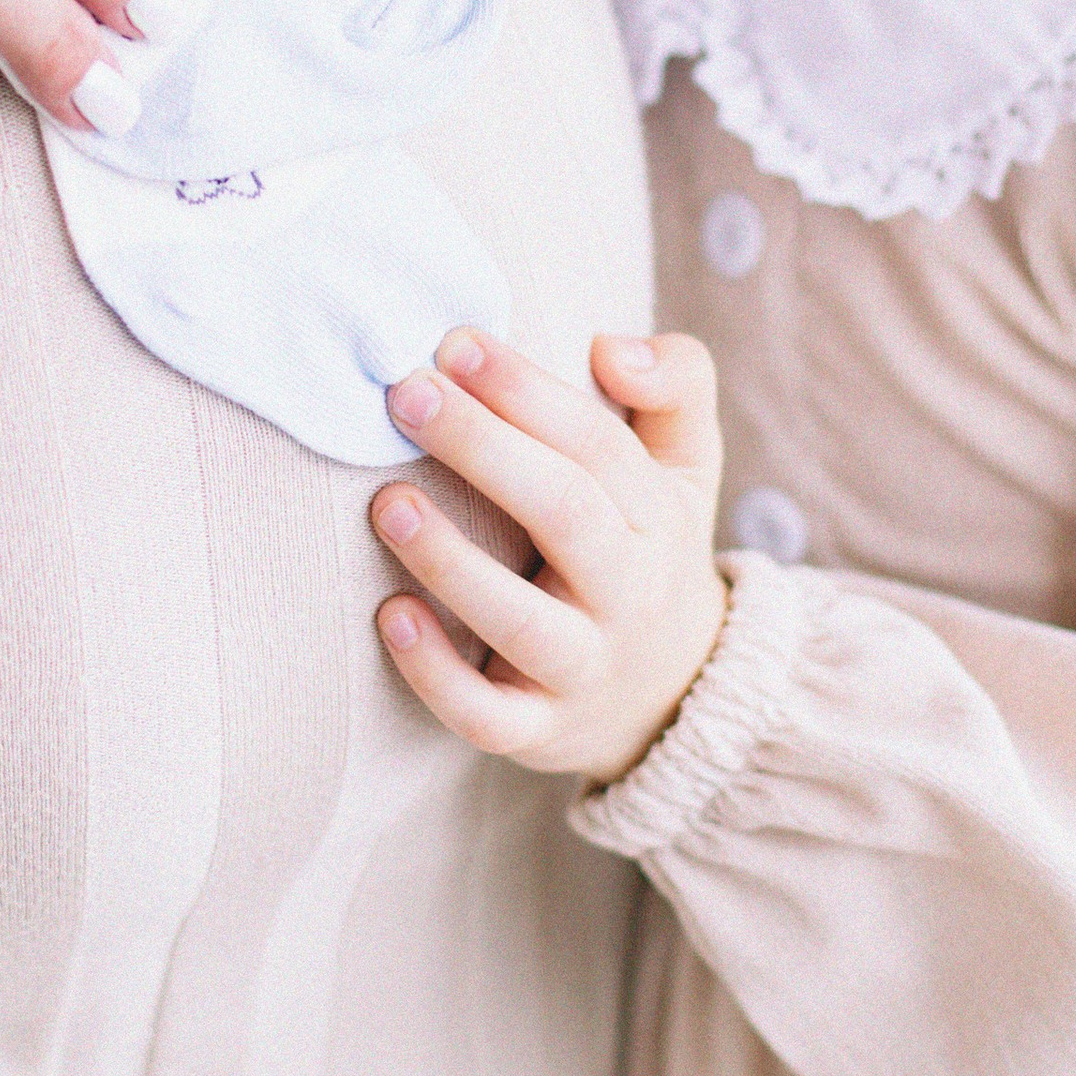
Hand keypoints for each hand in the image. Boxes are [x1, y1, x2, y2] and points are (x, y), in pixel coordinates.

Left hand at [372, 327, 728, 783]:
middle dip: (483, 448)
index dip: (528, 392)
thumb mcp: (687, 466)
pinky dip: (435, 672)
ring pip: (519, 621)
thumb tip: (613, 347)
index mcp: (659, 516)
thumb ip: (676, 383)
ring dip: (450, 561)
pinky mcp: (539, 732)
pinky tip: (388, 614)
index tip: (457, 343)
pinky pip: (486, 716)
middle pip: (565, 514)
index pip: (598, 445)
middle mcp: (627, 592)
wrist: (675, 694)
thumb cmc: (650, 550)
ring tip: (387, 501)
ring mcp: (583, 668)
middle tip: (407, 393)